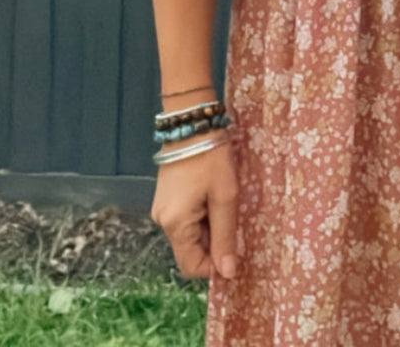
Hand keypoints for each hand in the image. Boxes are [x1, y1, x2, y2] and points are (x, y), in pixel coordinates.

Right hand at [151, 137, 238, 279]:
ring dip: (210, 227)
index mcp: (175, 224)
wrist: (192, 124)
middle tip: (234, 219)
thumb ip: (225, 236)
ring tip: (226, 203)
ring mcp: (162, 208)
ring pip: (190, 234)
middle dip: (215, 242)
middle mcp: (163, 221)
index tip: (236, 249)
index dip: (215, 265)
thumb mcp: (225, 196)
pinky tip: (215, 196)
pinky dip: (203, 215)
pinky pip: (186, 219)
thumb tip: (227, 274)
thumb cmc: (211, 158)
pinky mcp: (167, 197)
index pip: (191, 266)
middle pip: (190, 250)